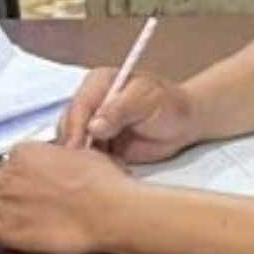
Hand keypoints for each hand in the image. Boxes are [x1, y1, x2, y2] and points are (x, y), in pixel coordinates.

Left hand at [0, 142, 133, 253]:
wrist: (109, 211)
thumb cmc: (104, 183)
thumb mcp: (82, 154)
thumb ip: (60, 156)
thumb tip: (60, 160)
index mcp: (25, 152)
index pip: (6, 161)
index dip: (12, 174)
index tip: (19, 183)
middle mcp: (9, 174)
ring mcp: (4, 202)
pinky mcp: (6, 229)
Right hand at [57, 67, 200, 160]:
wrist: (184, 124)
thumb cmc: (169, 105)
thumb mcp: (147, 100)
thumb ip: (119, 110)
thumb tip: (93, 126)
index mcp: (98, 83)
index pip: (78, 105)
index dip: (75, 127)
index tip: (76, 147)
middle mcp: (91, 102)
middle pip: (69, 125)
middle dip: (75, 145)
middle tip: (85, 166)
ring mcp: (93, 124)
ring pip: (74, 143)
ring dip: (84, 157)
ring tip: (103, 167)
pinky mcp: (98, 144)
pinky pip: (85, 157)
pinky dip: (92, 166)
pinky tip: (107, 170)